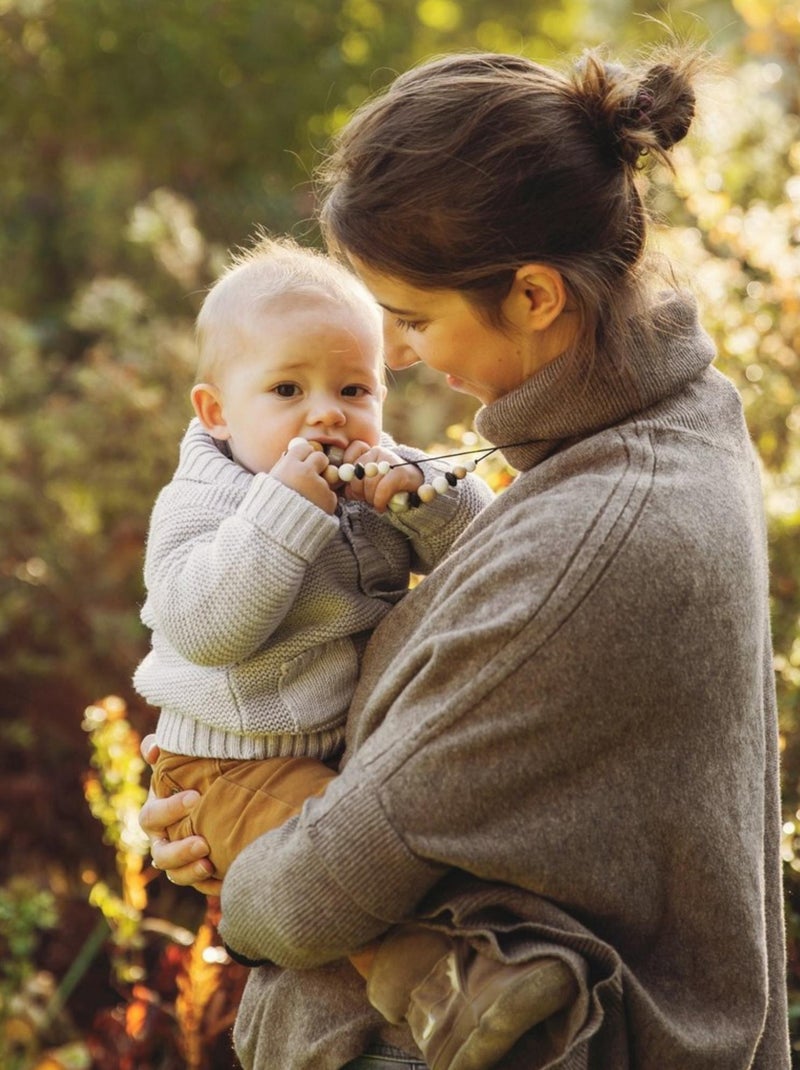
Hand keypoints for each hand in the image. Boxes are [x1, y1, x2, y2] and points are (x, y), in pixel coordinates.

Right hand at [139, 734, 220, 894]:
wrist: (211, 795)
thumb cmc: (191, 774)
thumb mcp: (177, 760)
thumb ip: (162, 749)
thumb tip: (155, 748)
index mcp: (155, 812)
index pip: (152, 816)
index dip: (169, 810)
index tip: (195, 797)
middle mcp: (162, 839)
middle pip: (161, 853)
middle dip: (180, 850)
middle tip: (203, 842)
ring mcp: (177, 858)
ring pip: (175, 874)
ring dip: (190, 872)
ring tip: (210, 864)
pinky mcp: (196, 870)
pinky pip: (198, 885)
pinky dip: (210, 885)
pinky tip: (226, 879)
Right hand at [270, 440, 338, 513]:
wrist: (276, 533)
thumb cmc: (268, 508)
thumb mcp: (271, 482)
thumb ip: (283, 467)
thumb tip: (291, 453)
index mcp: (289, 465)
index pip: (304, 448)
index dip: (305, 455)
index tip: (304, 462)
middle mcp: (306, 472)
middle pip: (321, 457)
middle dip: (318, 465)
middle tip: (311, 476)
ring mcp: (320, 486)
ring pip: (327, 478)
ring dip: (320, 486)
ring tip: (306, 500)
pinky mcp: (329, 500)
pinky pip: (330, 495)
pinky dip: (324, 501)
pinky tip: (312, 510)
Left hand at [342, 444, 422, 512]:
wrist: (415, 488)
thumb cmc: (387, 487)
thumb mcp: (367, 484)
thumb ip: (352, 483)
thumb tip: (343, 488)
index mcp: (366, 452)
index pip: (347, 461)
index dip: (350, 480)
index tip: (358, 490)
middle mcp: (377, 451)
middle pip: (356, 476)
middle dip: (360, 493)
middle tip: (369, 499)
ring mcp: (389, 459)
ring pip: (369, 484)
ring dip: (372, 500)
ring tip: (378, 502)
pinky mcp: (400, 471)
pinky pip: (382, 490)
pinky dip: (380, 501)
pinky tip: (383, 506)